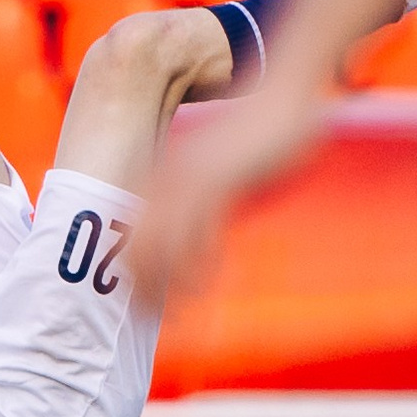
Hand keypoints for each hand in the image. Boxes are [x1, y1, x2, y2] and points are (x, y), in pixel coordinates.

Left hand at [128, 81, 326, 298]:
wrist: (285, 96)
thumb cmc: (260, 141)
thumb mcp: (224, 177)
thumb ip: (206, 205)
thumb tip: (199, 241)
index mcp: (164, 176)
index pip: (130, 232)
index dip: (131, 272)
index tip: (141, 303)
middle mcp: (167, 177)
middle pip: (136, 244)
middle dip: (143, 287)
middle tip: (156, 320)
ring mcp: (190, 178)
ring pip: (161, 244)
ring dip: (167, 286)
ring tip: (178, 315)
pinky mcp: (218, 180)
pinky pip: (198, 234)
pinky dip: (198, 269)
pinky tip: (205, 290)